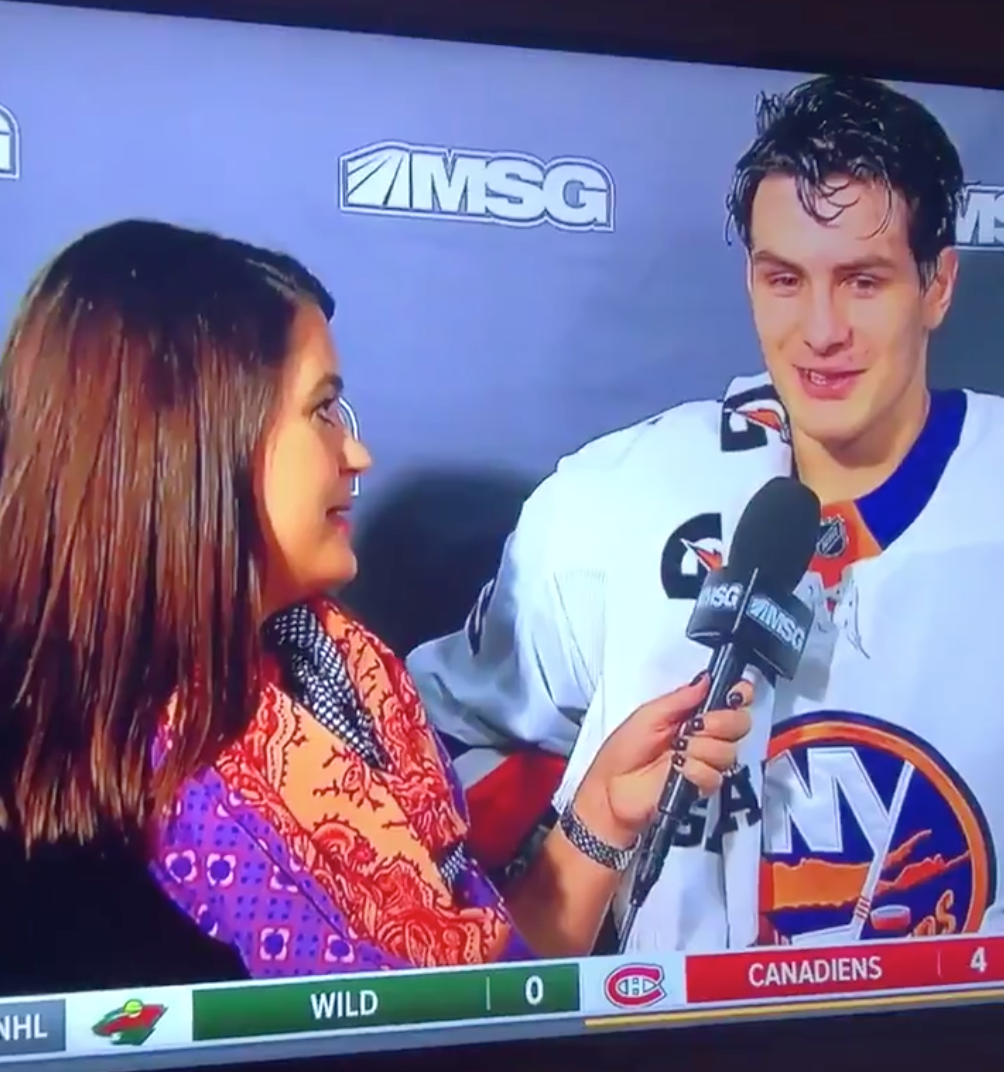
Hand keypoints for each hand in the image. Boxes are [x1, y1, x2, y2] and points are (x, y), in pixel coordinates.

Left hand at [570, 674, 751, 849]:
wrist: (611, 790)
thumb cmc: (622, 753)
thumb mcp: (647, 715)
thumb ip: (679, 698)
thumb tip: (705, 680)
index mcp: (690, 714)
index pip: (729, 700)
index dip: (739, 694)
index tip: (735, 694)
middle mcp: (702, 736)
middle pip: (739, 723)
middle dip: (721, 722)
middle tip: (697, 726)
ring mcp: (704, 761)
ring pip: (729, 750)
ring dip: (702, 748)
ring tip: (679, 749)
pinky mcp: (702, 785)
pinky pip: (715, 775)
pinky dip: (695, 770)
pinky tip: (679, 768)